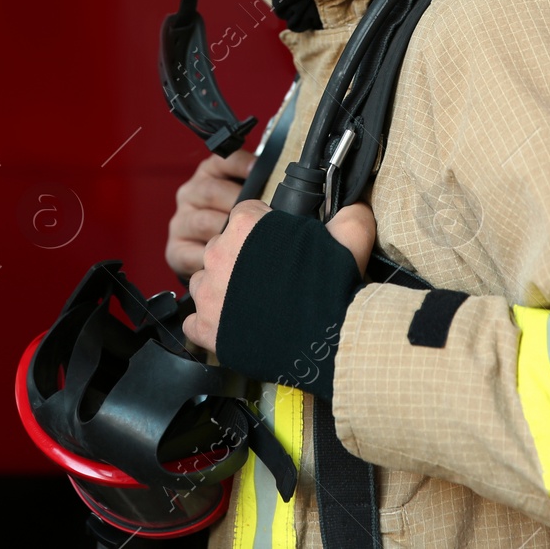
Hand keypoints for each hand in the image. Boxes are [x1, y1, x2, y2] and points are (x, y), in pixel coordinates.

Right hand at [166, 149, 254, 278]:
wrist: (206, 254)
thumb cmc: (233, 222)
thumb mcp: (244, 198)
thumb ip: (258, 189)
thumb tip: (285, 189)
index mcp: (209, 174)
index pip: (222, 161)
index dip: (240, 164)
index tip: (257, 170)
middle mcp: (190, 194)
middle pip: (212, 191)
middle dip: (239, 204)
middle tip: (259, 217)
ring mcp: (181, 222)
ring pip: (204, 222)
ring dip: (228, 233)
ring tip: (249, 239)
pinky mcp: (176, 249)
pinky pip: (193, 253)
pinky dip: (212, 258)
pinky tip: (230, 261)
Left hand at [183, 201, 375, 354]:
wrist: (328, 343)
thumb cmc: (332, 290)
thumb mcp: (349, 240)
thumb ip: (346, 216)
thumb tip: (352, 206)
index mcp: (245, 226)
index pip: (245, 215)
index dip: (264, 230)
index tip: (278, 247)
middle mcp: (218, 254)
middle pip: (222, 248)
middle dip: (242, 260)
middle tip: (270, 279)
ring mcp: (208, 293)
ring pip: (207, 282)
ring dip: (225, 290)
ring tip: (256, 304)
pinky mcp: (205, 328)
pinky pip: (196, 321)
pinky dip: (213, 324)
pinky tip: (238, 325)